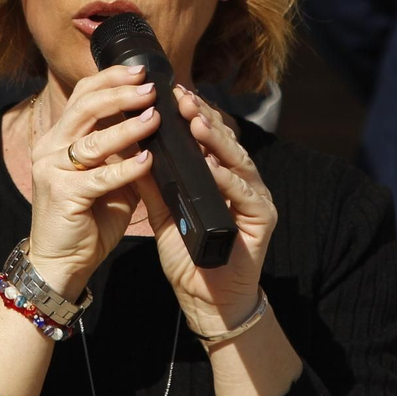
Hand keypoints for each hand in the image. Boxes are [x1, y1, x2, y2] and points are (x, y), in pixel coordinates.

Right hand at [25, 64, 160, 297]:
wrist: (62, 262)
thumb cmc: (89, 218)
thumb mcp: (110, 177)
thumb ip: (125, 151)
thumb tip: (157, 122)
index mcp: (60, 137)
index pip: (83, 94)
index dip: (111, 78)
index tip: (141, 71)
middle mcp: (51, 147)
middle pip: (86, 106)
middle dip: (121, 93)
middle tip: (151, 88)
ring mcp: (52, 169)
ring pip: (94, 138)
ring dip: (128, 126)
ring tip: (155, 117)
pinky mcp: (62, 194)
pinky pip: (100, 176)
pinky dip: (127, 167)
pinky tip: (148, 160)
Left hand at [138, 87, 274, 337]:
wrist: (207, 300)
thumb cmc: (189, 256)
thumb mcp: (165, 213)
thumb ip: (154, 183)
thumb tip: (133, 148)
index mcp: (221, 177)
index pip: (207, 139)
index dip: (191, 116)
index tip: (171, 94)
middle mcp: (242, 182)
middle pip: (224, 143)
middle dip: (203, 118)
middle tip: (183, 98)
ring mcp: (256, 199)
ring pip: (238, 161)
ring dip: (217, 141)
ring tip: (196, 121)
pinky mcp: (263, 219)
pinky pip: (245, 194)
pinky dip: (227, 180)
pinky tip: (211, 166)